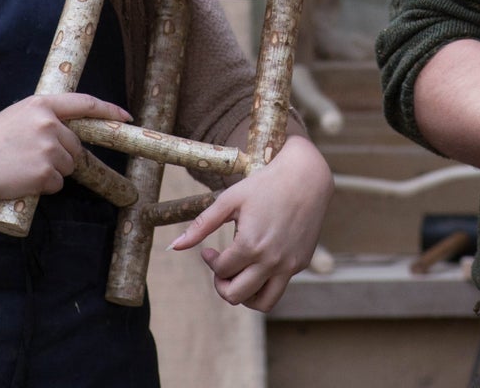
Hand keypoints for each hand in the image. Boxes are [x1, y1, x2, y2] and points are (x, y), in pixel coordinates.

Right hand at [0, 93, 130, 202]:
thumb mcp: (20, 116)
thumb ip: (47, 117)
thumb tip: (74, 131)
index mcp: (42, 105)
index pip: (85, 104)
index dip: (109, 110)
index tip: (126, 116)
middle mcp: (49, 124)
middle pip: (75, 146)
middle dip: (61, 155)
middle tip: (30, 157)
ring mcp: (48, 149)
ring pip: (68, 167)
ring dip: (51, 172)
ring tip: (23, 166)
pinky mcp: (44, 173)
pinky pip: (57, 184)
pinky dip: (44, 187)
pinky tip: (22, 179)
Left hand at [168, 134, 332, 311]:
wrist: (306, 177)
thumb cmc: (264, 184)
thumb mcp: (229, 200)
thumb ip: (201, 225)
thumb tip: (173, 247)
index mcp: (250, 244)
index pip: (221, 271)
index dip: (210, 261)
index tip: (209, 249)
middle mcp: (271, 260)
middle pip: (236, 295)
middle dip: (221, 285)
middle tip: (221, 268)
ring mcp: (289, 265)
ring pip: (262, 303)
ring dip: (245, 295)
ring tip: (238, 276)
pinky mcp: (301, 263)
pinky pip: (279, 287)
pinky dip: (264, 284)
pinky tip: (258, 262)